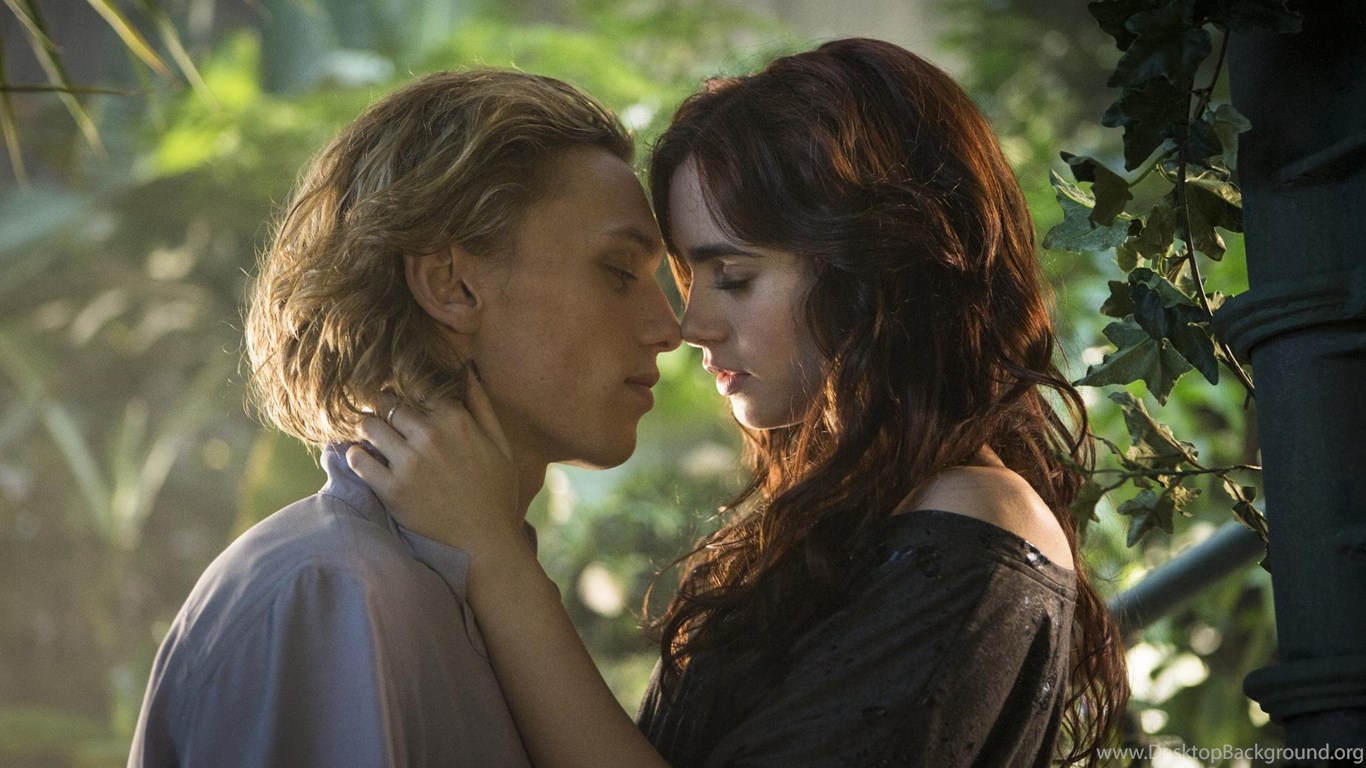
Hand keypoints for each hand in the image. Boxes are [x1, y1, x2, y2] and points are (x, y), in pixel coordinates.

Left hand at [346, 369, 521, 554]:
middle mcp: (430, 436)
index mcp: (456, 420)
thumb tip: (467, 371)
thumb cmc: (496, 493)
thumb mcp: (500, 444)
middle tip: (378, 413)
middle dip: (381, 406)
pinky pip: (359, 461)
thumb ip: (482, 406)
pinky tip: (362, 458)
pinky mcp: (392, 490)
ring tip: (369, 435)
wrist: (485, 543)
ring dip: (366, 428)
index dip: (404, 389)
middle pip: (388, 404)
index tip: (400, 396)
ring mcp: (409, 463)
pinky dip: (355, 455)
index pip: (416, 387)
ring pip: (369, 427)